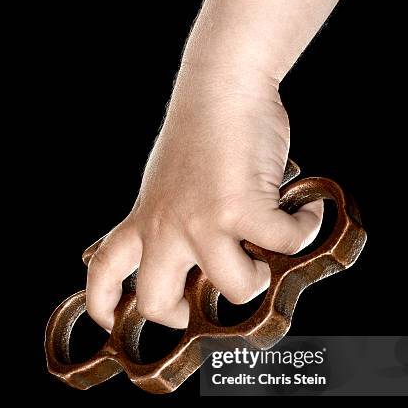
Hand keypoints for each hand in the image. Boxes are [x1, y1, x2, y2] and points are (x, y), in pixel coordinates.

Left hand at [85, 67, 322, 330]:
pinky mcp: (240, 208)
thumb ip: (176, 221)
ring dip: (260, 277)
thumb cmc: (201, 132)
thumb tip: (215, 256)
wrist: (219, 85)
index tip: (109, 322)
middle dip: (179, 317)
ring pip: (236, 288)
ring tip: (268, 250)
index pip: (105, 271)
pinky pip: (284, 243)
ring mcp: (201, 222)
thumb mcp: (167, 184)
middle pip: (155, 301)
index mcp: (145, 219)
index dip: (103, 304)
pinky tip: (304, 210)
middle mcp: (166, 227)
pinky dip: (303, 228)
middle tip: (196, 308)